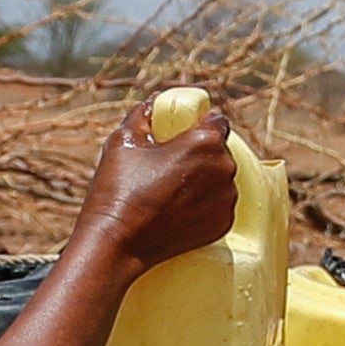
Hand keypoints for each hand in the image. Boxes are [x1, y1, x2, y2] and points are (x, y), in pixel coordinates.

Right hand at [72, 91, 246, 272]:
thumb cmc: (117, 189)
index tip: (181, 135)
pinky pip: (219, 205)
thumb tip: (155, 101)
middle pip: (219, 152)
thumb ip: (143, 115)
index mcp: (206, 142)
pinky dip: (204, 205)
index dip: (199, 124)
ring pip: (220, 179)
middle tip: (169, 166)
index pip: (216, 121)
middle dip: (199, 154)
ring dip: (204, 180)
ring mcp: (227, 199)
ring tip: (170, 191)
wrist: (117, 244)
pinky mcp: (224, 225)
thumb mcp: (123, 142)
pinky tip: (178, 210)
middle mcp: (225, 168)